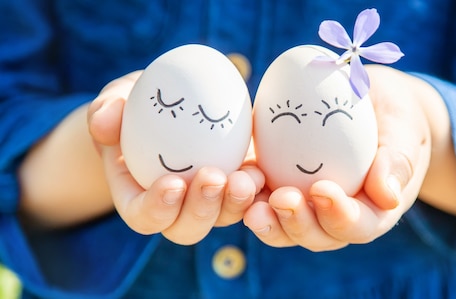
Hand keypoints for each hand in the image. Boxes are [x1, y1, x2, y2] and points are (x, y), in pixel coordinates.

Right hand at [88, 71, 263, 244]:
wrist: (176, 103)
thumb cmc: (137, 103)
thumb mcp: (117, 99)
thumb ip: (106, 109)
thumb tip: (105, 121)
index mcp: (137, 198)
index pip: (143, 217)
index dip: (156, 209)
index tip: (172, 183)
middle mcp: (175, 209)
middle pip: (187, 228)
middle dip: (202, 210)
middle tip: (214, 177)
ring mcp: (210, 202)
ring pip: (223, 217)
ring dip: (236, 202)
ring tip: (247, 176)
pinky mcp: (236, 187)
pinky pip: (250, 200)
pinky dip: (257, 190)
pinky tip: (262, 171)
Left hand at [243, 65, 435, 250]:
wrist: (375, 105)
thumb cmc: (397, 118)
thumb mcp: (404, 131)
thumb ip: (397, 160)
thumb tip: (387, 196)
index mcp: (374, 210)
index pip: (359, 225)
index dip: (339, 215)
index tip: (322, 189)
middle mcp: (338, 217)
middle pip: (317, 235)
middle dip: (297, 222)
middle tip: (280, 198)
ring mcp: (307, 206)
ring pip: (284, 227)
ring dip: (267, 220)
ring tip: (250, 204)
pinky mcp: (282, 186)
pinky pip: (261, 201)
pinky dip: (246, 197)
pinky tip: (233, 181)